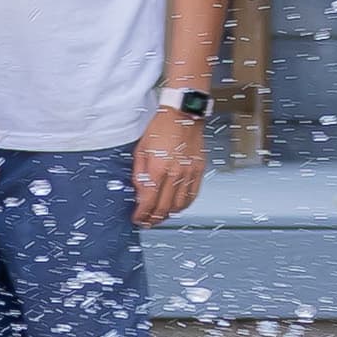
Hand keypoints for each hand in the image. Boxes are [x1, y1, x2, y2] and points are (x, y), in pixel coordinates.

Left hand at [133, 108, 206, 224]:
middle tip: (147, 222)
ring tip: (159, 216)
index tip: (137, 218)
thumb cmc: (161, 127)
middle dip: (153, 219)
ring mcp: (189, 173)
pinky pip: (192, 195)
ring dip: (168, 215)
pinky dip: (183, 205)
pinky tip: (176, 207)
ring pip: (179, 205)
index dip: (142, 214)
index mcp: (158, 168)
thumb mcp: (141, 150)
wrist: (184, 114)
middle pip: (164, 207)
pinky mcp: (199, 170)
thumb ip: (139, 174)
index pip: (148, 201)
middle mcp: (175, 173)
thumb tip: (139, 194)